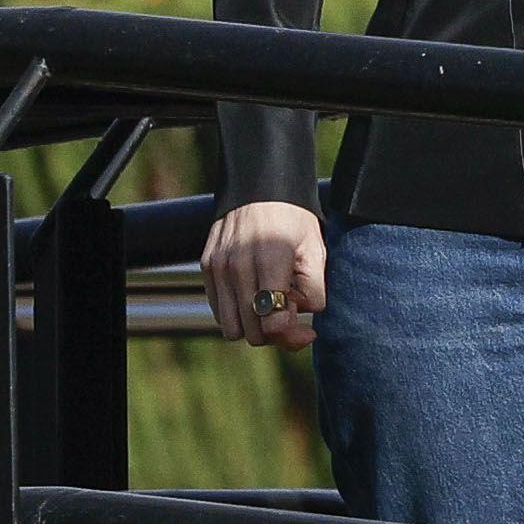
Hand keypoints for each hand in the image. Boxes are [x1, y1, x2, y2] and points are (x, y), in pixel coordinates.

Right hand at [201, 202, 326, 351]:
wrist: (259, 188)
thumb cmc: (295, 221)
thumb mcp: (316, 249)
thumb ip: (314, 287)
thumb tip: (301, 315)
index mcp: (270, 260)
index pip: (272, 321)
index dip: (292, 335)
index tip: (308, 330)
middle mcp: (238, 266)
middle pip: (251, 332)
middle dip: (275, 333)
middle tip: (291, 315)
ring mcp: (218, 268)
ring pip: (231, 328)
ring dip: (253, 326)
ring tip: (272, 306)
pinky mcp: (207, 267)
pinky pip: (218, 311)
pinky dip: (237, 313)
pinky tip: (255, 295)